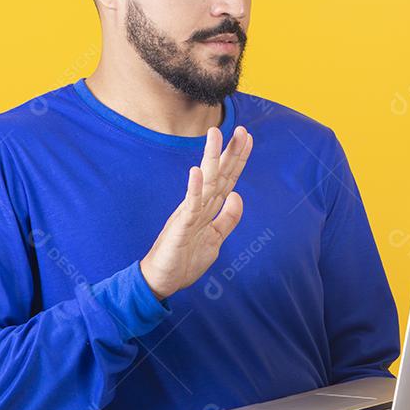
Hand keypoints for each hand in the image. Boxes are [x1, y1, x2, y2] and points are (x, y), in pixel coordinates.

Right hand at [140, 125, 252, 299]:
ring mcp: (188, 214)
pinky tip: (196, 171)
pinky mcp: (180, 227)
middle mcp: (198, 205)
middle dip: (230, 152)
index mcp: (207, 208)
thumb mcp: (215, 239)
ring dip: (210, 158)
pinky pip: (189, 206)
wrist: (162, 280)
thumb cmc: (184, 259)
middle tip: (240, 128)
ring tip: (215, 135)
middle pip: (217, 174)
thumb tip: (238, 196)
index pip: (226, 179)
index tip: (247, 138)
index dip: (237, 159)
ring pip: (204, 182)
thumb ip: (227, 218)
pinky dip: (194, 188)